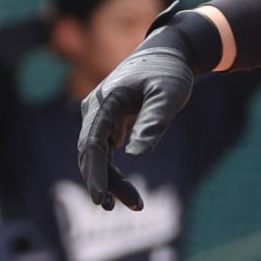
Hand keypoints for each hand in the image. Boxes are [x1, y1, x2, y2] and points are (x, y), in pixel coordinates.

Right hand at [74, 23, 212, 211]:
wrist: (168, 54)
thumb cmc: (169, 73)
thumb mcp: (168, 96)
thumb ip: (153, 122)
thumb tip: (136, 155)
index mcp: (105, 100)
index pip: (93, 143)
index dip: (95, 173)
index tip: (101, 199)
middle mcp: (95, 109)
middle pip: (91, 154)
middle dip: (107, 183)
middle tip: (134, 206)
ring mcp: (99, 116)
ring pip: (96, 156)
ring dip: (111, 181)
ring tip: (136, 204)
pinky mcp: (107, 123)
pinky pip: (104, 152)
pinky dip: (113, 172)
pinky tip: (127, 192)